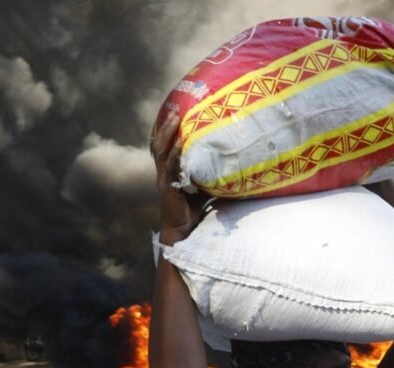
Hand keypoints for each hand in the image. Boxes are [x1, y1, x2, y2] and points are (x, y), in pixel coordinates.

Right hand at [152, 115, 207, 243]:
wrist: (182, 232)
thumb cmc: (192, 212)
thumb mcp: (203, 190)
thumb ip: (210, 177)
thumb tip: (232, 168)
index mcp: (169, 172)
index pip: (165, 148)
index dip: (167, 132)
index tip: (175, 114)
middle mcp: (163, 173)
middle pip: (161, 144)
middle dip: (166, 126)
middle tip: (175, 109)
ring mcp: (164, 179)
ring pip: (162, 151)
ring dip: (168, 133)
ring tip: (175, 118)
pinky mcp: (167, 186)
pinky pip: (170, 165)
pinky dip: (176, 152)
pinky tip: (181, 141)